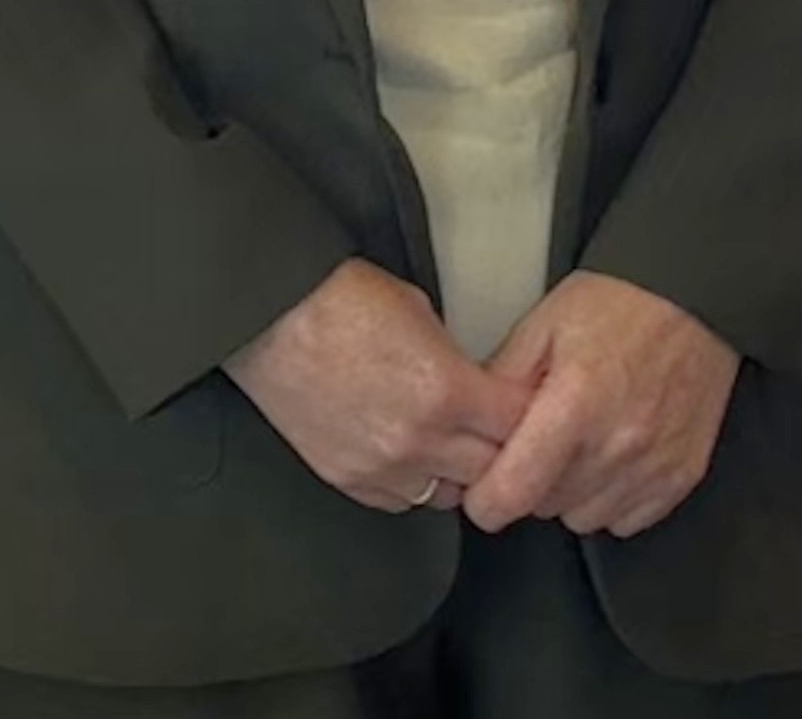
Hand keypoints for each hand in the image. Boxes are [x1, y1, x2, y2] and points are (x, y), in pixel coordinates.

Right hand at [222, 259, 518, 513]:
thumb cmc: (337, 300)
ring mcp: (381, 466)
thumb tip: (479, 386)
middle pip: (495, 470)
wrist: (268, 315)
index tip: (533, 410)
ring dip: (460, 473)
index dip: (533, 415)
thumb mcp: (421, 311)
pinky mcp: (348, 479)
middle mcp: (418, 440)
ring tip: (454, 445)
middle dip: (503, 450)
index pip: (522, 425)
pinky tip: (411, 453)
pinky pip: (403, 500)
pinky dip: (415, 482)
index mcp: (446, 390)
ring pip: (451, 495)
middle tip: (499, 433)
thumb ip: (458, 359)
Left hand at [457, 272, 741, 539]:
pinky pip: (629, 519)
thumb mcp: (540, 327)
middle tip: (533, 446)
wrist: (692, 299)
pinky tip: (607, 460)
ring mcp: (655, 465)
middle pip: (546, 508)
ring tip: (574, 448)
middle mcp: (618, 444)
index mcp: (575, 405)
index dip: (486, 501)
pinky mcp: (682, 475)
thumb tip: (472, 429)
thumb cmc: (617, 305)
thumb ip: (501, 382)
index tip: (480, 492)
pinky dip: (611, 499)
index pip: (515, 492)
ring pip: (585, 518)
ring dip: (570, 494)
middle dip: (528, 485)